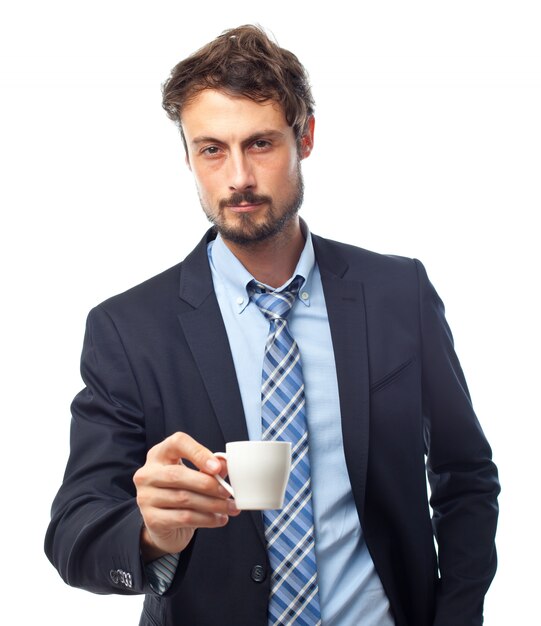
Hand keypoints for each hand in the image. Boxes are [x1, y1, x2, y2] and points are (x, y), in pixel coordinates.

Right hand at [133, 432, 239, 560]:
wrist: (164, 525)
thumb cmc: (181, 492)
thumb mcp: (194, 475)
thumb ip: (209, 468)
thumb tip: (224, 464)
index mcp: (159, 454)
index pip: (177, 443)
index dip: (198, 453)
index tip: (217, 467)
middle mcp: (147, 473)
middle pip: (178, 474)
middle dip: (208, 484)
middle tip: (228, 492)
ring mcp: (146, 497)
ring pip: (183, 498)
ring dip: (212, 504)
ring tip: (230, 507)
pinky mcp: (151, 519)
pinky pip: (184, 517)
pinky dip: (206, 519)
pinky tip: (219, 519)